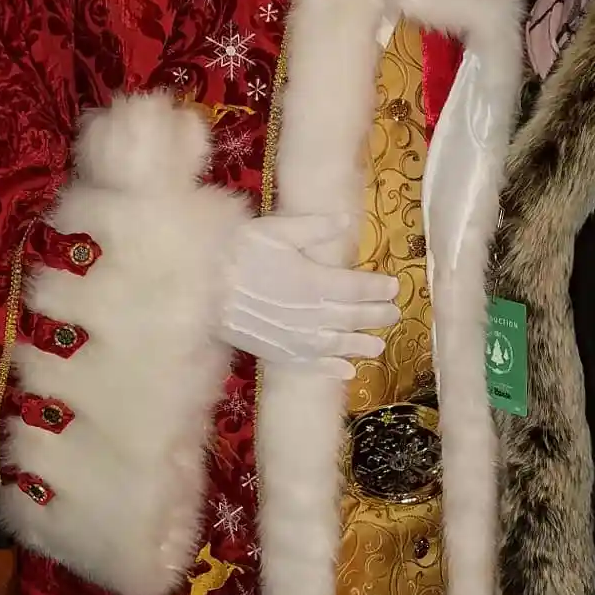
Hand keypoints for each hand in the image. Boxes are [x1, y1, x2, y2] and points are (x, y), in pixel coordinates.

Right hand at [220, 213, 399, 377]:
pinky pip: (310, 365)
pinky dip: (331, 370)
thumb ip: (315, 228)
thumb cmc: (238, 251)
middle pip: (352, 317)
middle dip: (376, 315)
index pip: (357, 287)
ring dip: (361, 345)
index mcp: (314, 281)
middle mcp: (310, 314)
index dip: (378, 288)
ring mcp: (294, 337)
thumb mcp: (277, 230)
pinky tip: (346, 373)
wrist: (199, 285)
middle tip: (394, 315)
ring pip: (337, 345)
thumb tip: (346, 221)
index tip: (394, 286)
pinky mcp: (276, 352)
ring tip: (380, 347)